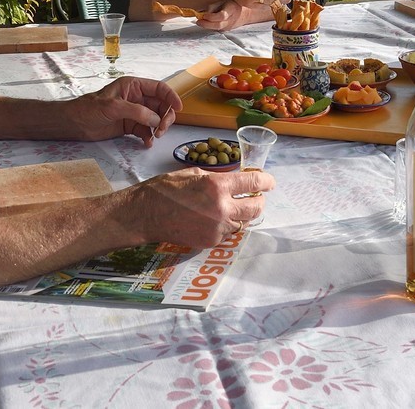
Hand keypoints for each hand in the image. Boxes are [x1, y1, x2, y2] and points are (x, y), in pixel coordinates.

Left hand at [65, 76, 181, 143]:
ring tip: (154, 137)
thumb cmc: (90, 108)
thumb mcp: (113, 106)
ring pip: (156, 119)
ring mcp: (135, 113)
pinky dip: (149, 136)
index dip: (171, 96)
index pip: (159, 88)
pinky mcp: (130, 126)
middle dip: (165, 117)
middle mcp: (137, 98)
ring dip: (158, 128)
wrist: (75, 124)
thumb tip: (156, 119)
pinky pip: (146, 130)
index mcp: (134, 86)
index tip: (179, 108)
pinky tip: (147, 142)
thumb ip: (136, 111)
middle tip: (161, 129)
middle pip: (161, 105)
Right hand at [121, 168, 272, 247]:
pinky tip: (217, 218)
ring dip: (243, 214)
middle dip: (259, 201)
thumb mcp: (193, 173)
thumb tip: (235, 180)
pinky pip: (228, 233)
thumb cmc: (165, 189)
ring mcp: (217, 228)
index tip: (270, 182)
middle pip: (256, 208)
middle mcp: (221, 209)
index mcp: (217, 186)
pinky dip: (228, 225)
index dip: (266, 181)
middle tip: (256, 196)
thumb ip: (217, 178)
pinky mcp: (210, 241)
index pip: (253, 182)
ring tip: (235, 207)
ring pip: (244, 223)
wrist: (145, 214)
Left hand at [195, 0, 242, 31]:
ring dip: (207, 26)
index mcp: (232, 9)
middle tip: (198, 22)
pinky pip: (217, 29)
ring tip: (200, 21)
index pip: (222, 16)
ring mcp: (229, 27)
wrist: (245, 13)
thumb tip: (204, 12)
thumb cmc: (232, 3)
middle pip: (218, 25)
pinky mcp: (226, 30)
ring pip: (216, 29)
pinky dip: (210, 26)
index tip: (204, 14)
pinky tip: (206, 22)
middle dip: (207, 24)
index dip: (212, 17)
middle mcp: (231, 20)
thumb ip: (214, 5)